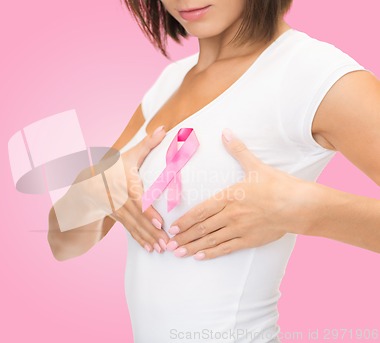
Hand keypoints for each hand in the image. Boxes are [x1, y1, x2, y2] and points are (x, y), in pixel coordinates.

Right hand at [107, 126, 169, 252]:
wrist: (87, 183)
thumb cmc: (114, 167)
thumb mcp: (128, 155)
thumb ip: (147, 143)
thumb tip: (163, 128)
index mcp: (121, 182)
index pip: (136, 198)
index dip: (147, 211)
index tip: (160, 223)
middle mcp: (116, 198)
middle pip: (136, 216)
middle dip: (151, 231)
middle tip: (166, 242)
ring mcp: (114, 209)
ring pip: (132, 225)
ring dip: (147, 238)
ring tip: (161, 249)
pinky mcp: (116, 217)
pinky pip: (128, 229)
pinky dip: (139, 239)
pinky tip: (149, 249)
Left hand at [166, 128, 317, 259]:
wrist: (299, 206)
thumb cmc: (278, 185)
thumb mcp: (255, 166)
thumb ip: (238, 150)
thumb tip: (226, 132)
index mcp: (229, 197)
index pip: (201, 210)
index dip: (185, 220)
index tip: (172, 226)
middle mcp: (231, 215)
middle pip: (202, 228)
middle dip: (183, 236)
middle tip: (168, 243)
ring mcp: (239, 229)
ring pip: (211, 240)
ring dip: (192, 247)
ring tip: (177, 252)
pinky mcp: (249, 240)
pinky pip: (226, 248)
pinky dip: (211, 253)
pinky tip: (199, 257)